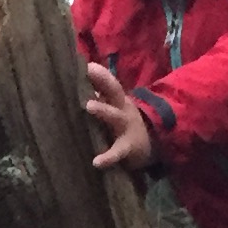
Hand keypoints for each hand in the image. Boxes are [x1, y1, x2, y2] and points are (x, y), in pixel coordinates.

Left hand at [84, 60, 154, 174]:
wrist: (149, 144)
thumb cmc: (122, 122)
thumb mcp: (114, 107)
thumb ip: (100, 95)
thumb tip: (78, 79)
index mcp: (118, 100)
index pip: (110, 82)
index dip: (101, 73)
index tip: (87, 64)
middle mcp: (122, 109)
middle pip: (115, 93)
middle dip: (104, 82)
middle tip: (87, 72)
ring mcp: (125, 127)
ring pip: (115, 117)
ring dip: (103, 110)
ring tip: (89, 105)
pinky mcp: (126, 148)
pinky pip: (117, 152)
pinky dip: (108, 157)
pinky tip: (96, 162)